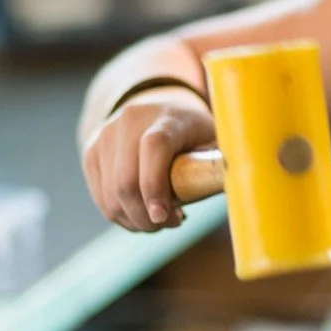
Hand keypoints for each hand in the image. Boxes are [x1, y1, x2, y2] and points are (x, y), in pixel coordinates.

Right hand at [81, 87, 214, 231]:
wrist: (156, 106)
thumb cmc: (193, 133)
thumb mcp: (213, 139)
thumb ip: (220, 162)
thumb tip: (239, 186)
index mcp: (166, 117)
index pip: (153, 148)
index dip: (156, 186)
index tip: (165, 217)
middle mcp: (130, 121)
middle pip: (126, 180)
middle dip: (146, 216)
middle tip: (169, 224)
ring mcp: (106, 135)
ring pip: (110, 195)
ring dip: (135, 220)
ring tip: (159, 219)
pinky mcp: (91, 152)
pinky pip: (101, 198)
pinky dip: (121, 215)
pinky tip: (142, 212)